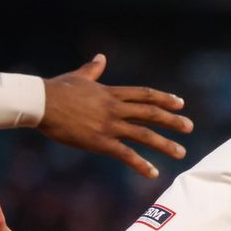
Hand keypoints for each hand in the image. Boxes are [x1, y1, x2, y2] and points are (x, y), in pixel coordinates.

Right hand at [38, 54, 194, 178]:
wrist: (41, 102)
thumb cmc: (56, 89)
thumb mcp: (79, 77)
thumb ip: (93, 69)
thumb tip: (100, 57)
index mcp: (111, 93)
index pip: (145, 95)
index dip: (164, 98)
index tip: (180, 103)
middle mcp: (115, 108)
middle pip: (151, 113)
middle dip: (172, 121)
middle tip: (189, 127)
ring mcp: (109, 124)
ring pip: (144, 134)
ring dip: (165, 144)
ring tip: (181, 152)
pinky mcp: (100, 141)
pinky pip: (126, 154)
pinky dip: (141, 164)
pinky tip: (153, 173)